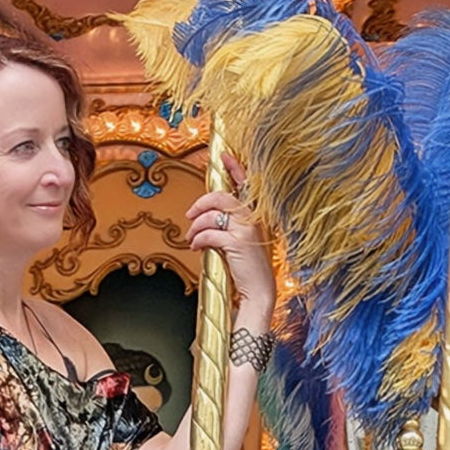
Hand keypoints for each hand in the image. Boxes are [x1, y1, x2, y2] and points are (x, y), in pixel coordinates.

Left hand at [186, 155, 275, 319]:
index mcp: (256, 215)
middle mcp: (254, 218)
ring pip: (212, 214)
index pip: (246, 184)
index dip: (235, 168)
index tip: (223, 156)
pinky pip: (209, 233)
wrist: (259, 293)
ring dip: (195, 226)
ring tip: (191, 238)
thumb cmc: (248, 270)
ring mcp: (247, 229)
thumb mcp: (241, 242)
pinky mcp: (237, 243)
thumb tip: (206, 217)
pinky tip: (196, 247)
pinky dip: (198, 240)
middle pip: (221, 197)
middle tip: (190, 215)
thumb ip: (230, 226)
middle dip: (201, 204)